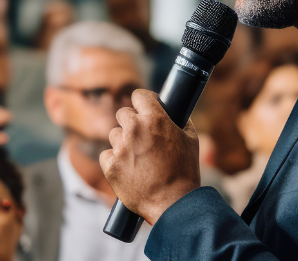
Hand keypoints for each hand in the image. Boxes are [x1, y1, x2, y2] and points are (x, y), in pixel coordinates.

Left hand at [100, 90, 200, 224]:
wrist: (172, 202)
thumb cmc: (185, 171)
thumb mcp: (190, 140)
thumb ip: (179, 121)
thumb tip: (172, 112)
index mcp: (155, 118)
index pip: (139, 95)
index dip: (142, 102)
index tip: (144, 108)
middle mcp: (135, 129)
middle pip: (123, 113)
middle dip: (132, 123)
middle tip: (142, 137)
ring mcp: (120, 148)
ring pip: (114, 134)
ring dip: (123, 142)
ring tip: (137, 157)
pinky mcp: (110, 166)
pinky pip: (106, 154)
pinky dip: (114, 160)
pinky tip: (127, 168)